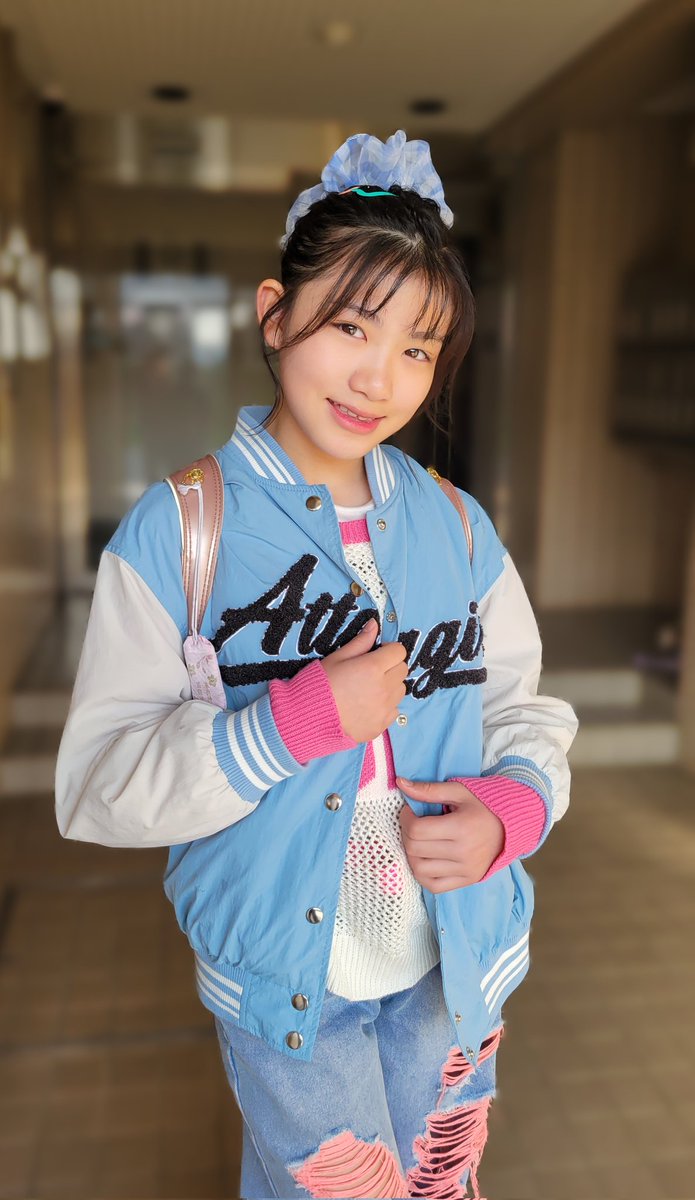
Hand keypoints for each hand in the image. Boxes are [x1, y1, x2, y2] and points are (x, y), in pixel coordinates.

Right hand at [321, 618, 408, 742]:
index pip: (399, 651)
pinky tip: (367, 705)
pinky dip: (386, 705)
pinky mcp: (382, 725)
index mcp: (373, 667)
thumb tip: (374, 625)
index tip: (377, 653)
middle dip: (391, 666)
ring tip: (369, 688)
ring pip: (400, 689)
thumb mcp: (336, 658)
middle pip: (402, 669)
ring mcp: (384, 708)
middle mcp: (383, 688)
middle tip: (372, 670)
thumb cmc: (319, 685)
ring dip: (390, 685)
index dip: (388, 649)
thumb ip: (360, 642)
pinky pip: (394, 709)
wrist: (308, 720)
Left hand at [396, 777, 504, 892]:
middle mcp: (463, 852)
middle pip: (415, 849)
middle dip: (407, 834)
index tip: (410, 811)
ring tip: (419, 841)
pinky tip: (425, 859)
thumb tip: (400, 784)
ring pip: (420, 869)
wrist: (511, 827)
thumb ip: (429, 790)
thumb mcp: (459, 791)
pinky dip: (423, 874)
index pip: (417, 830)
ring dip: (411, 854)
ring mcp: (465, 870)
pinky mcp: (467, 880)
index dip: (406, 818)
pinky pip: (433, 886)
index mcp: (461, 827)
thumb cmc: (484, 806)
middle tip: (413, 824)